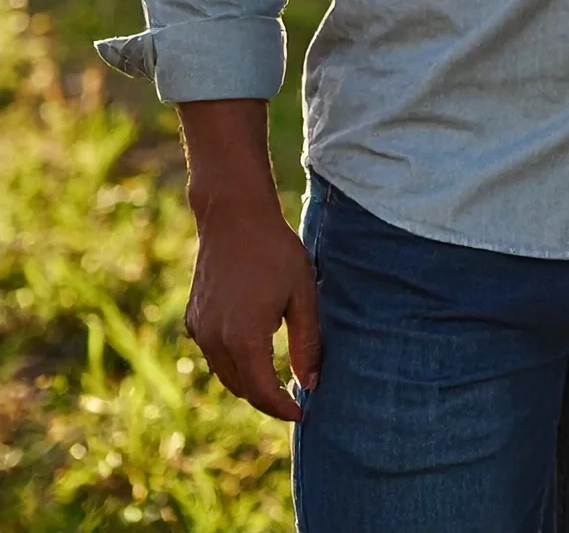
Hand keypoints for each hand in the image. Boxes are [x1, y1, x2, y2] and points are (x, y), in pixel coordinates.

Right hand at [178, 99, 318, 421]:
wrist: (234, 219)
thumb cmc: (276, 253)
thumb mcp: (303, 295)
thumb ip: (306, 342)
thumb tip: (309, 383)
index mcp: (244, 338)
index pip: (262, 392)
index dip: (283, 408)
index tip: (302, 413)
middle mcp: (215, 341)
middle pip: (241, 388)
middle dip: (267, 400)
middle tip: (294, 401)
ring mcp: (199, 331)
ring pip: (226, 374)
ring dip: (249, 384)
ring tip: (278, 383)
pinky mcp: (194, 319)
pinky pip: (215, 354)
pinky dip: (235, 363)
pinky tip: (257, 355)